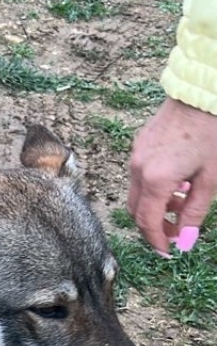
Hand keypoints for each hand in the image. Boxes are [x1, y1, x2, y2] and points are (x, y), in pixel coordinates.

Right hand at [127, 97, 216, 254]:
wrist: (202, 93)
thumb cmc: (212, 133)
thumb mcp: (210, 179)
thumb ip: (195, 212)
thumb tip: (185, 241)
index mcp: (156, 179)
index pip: (147, 222)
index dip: (157, 241)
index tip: (169, 252)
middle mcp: (139, 168)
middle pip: (137, 210)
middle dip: (154, 226)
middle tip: (177, 232)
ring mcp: (137, 154)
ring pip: (138, 193)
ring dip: (156, 206)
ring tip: (183, 203)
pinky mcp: (141, 143)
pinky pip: (140, 175)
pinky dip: (154, 188)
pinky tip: (179, 182)